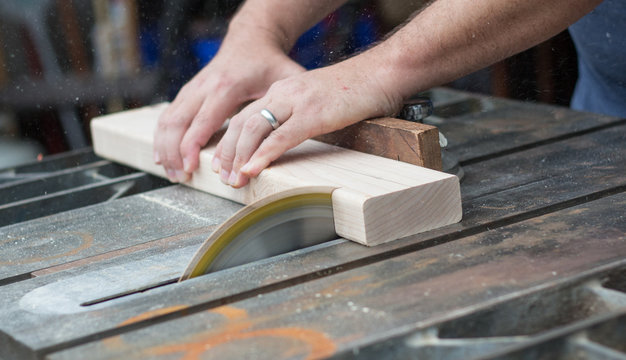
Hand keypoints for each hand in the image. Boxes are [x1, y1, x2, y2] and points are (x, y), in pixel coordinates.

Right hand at [153, 32, 303, 181]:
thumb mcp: (287, 76)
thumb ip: (294, 99)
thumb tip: (317, 122)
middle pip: (178, 122)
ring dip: (165, 148)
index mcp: (227, 86)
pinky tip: (163, 157)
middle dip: (175, 152)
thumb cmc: (269, 62)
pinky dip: (162, 137)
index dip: (194, 145)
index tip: (191, 167)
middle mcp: (204, 86)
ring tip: (172, 173)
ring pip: (168, 119)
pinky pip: (167, 115)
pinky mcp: (188, 91)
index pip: (204, 120)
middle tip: (181, 177)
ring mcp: (193, 88)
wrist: (250, 41)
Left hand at [213, 58, 402, 187]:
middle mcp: (283, 93)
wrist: (381, 74)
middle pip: (242, 124)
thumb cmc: (355, 91)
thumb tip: (287, 141)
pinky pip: (281, 137)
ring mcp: (297, 102)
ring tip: (234, 179)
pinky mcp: (313, 114)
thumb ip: (299, 116)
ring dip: (240, 157)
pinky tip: (253, 169)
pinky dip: (263, 155)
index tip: (224, 164)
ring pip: (254, 129)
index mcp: (282, 91)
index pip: (245, 117)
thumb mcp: (316, 102)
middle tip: (223, 177)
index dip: (230, 143)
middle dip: (228, 153)